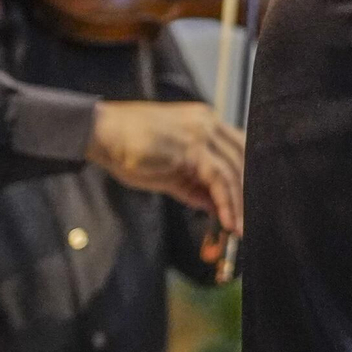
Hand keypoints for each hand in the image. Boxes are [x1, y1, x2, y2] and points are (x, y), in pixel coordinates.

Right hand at [86, 101, 244, 232]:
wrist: (101, 133)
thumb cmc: (129, 150)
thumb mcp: (169, 173)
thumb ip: (194, 187)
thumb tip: (215, 206)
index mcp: (205, 122)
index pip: (239, 149)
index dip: (247, 178)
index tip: (248, 205)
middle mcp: (208, 122)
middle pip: (243, 159)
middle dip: (248, 193)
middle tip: (250, 222)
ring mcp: (201, 132)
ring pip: (234, 170)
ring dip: (239, 204)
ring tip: (240, 229)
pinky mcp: (192, 147)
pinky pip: (218, 178)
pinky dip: (226, 202)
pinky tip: (227, 221)